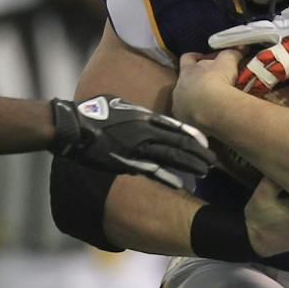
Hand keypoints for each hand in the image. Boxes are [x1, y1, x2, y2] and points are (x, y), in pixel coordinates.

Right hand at [50, 95, 211, 189]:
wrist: (74, 126)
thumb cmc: (93, 112)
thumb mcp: (118, 103)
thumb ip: (135, 111)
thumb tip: (144, 114)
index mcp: (143, 117)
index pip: (174, 126)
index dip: (192, 135)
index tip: (206, 142)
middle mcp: (145, 131)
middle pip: (178, 142)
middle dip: (198, 152)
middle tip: (214, 161)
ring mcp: (137, 147)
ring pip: (171, 156)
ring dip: (189, 164)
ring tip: (205, 171)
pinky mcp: (127, 161)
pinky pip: (152, 170)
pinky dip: (168, 177)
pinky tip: (181, 184)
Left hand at [173, 49, 244, 124]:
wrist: (212, 107)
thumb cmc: (217, 80)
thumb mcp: (227, 62)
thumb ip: (231, 53)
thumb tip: (241, 48)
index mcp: (187, 70)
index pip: (186, 59)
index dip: (194, 57)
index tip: (201, 58)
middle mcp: (179, 87)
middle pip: (184, 81)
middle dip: (194, 81)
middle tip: (208, 83)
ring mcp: (178, 104)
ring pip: (184, 100)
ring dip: (194, 100)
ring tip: (208, 103)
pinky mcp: (182, 120)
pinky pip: (187, 116)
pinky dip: (195, 115)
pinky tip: (206, 116)